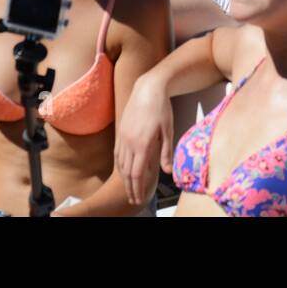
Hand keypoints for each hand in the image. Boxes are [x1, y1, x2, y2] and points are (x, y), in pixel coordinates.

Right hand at [114, 74, 172, 207]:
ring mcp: (123, 136)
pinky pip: (117, 153)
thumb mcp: (168, 130)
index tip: (138, 199)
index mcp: (142, 144)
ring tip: (129, 188)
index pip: (137, 174)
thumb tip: (167, 172)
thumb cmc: (161, 108)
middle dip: (130, 188)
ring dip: (124, 179)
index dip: (137, 189)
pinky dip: (120, 165)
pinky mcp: (121, 131)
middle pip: (127, 172)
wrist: (148, 88)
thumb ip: (166, 152)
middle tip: (133, 199)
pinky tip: (124, 170)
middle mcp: (130, 143)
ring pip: (121, 164)